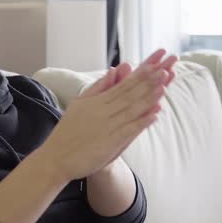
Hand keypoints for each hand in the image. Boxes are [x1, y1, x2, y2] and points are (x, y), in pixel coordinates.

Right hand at [39, 50, 172, 181]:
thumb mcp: (80, 103)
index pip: (122, 85)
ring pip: (130, 110)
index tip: (155, 65)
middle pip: (129, 94)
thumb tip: (113, 70)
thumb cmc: (68, 131)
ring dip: (148, 98)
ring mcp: (106, 126)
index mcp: (96, 101)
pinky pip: (128, 130)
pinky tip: (155, 115)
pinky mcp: (109, 142)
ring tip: (164, 87)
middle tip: (165, 70)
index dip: (139, 76)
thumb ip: (98, 87)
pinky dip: (141, 122)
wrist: (56, 157)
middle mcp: (102, 111)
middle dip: (148, 82)